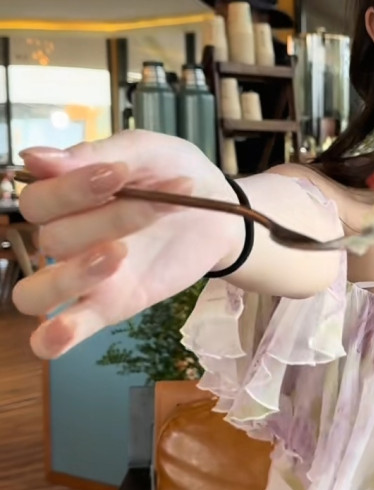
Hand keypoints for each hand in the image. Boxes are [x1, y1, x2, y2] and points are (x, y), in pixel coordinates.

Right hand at [13, 130, 243, 358]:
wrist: (224, 211)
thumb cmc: (176, 174)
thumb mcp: (147, 152)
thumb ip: (96, 154)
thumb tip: (33, 156)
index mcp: (66, 198)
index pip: (39, 199)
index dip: (72, 188)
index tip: (118, 174)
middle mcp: (65, 239)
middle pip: (51, 238)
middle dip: (105, 220)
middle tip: (153, 207)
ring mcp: (85, 278)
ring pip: (37, 292)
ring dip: (72, 276)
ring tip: (119, 254)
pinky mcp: (109, 307)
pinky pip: (60, 334)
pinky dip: (54, 337)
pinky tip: (63, 332)